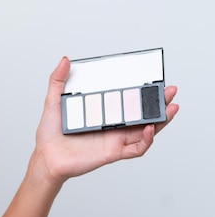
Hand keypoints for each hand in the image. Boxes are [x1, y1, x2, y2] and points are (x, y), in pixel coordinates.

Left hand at [32, 57, 179, 184]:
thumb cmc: (49, 133)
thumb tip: (65, 59)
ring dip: (160, 120)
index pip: (126, 99)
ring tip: (171, 107)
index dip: (140, 91)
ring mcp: (114, 139)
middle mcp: (111, 125)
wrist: (46, 157)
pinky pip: (136, 148)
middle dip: (158, 103)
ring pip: (146, 130)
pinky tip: (148, 128)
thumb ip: (58, 80)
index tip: (152, 80)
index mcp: (102, 112)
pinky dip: (146, 140)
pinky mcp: (113, 152)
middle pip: (142, 114)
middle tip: (170, 90)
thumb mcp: (53, 101)